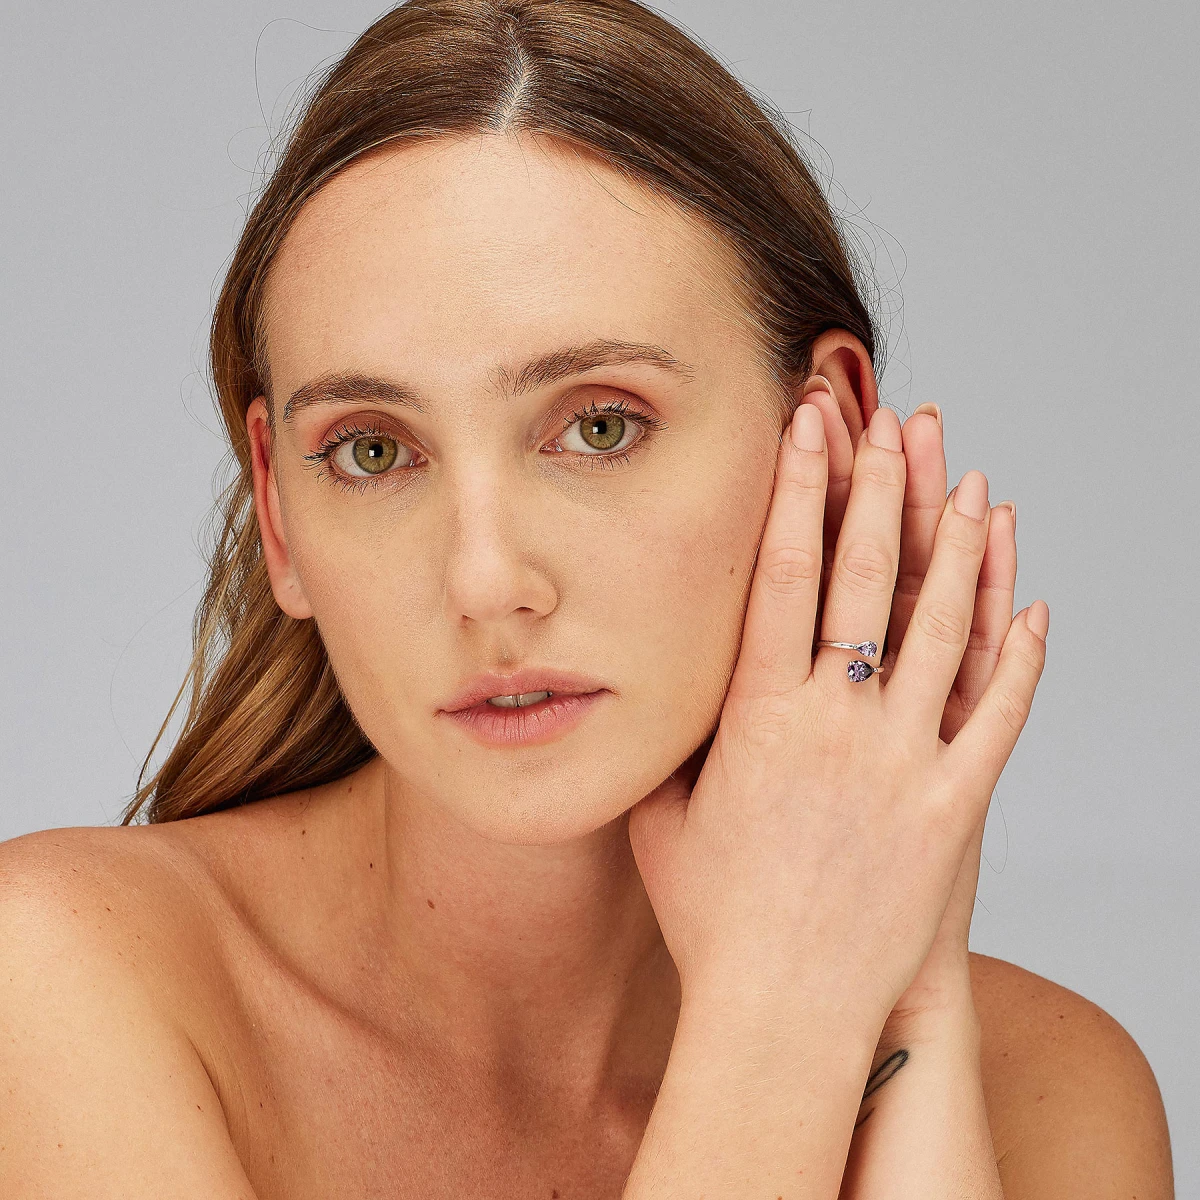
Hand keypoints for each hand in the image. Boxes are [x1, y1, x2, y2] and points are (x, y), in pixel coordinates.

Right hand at [627, 398, 1048, 1031]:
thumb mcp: (662, 819)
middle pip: (867, 581)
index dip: (797, 493)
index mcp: (757, 717)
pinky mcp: (953, 809)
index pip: (781, 576)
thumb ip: (668, 744)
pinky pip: (999, 717)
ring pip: (944, 631)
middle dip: (880, 490)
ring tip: (972, 484)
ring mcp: (902, 764)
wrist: (785, 1012)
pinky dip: (1019, 658)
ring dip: (960, 551)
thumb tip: (652, 689)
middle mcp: (834, 725)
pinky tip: (1033, 606)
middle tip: (894, 423)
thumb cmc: (713, 920)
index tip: (807, 430)